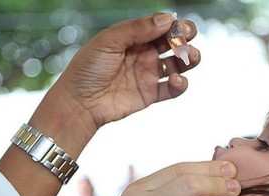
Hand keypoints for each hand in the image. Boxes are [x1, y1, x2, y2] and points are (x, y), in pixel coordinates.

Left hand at [61, 13, 198, 131]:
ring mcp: (148, 75)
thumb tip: (167, 19)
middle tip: (186, 39)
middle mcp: (144, 54)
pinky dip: (180, 85)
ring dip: (189, 59)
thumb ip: (138, 28)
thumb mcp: (109, 41)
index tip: (178, 26)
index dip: (173, 25)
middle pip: (173, 43)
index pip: (160, 26)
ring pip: (177, 65)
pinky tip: (177, 80)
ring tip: (189, 58)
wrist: (79, 103)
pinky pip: (172, 89)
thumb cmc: (87, 69)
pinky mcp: (150, 95)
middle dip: (185, 39)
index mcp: (134, 38)